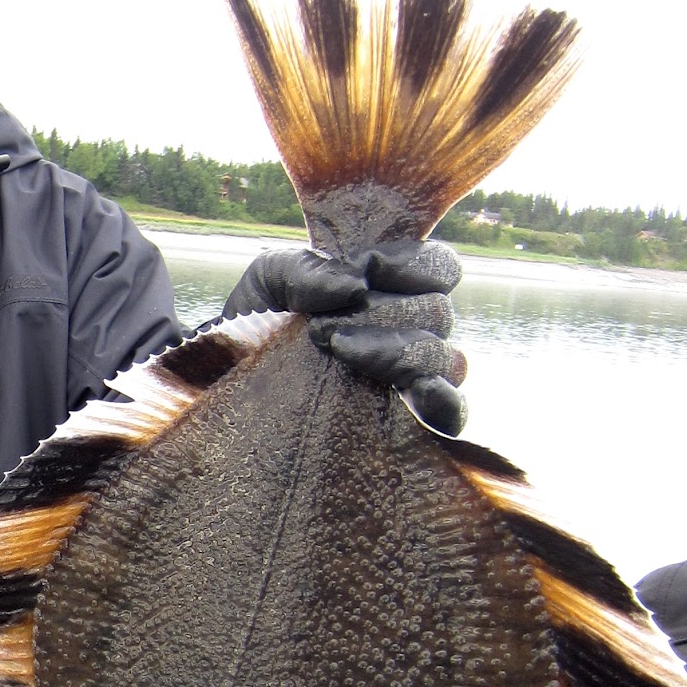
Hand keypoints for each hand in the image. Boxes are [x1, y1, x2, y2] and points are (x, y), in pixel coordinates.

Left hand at [223, 240, 467, 436]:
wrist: (232, 383)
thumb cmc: (259, 322)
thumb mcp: (270, 281)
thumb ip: (306, 268)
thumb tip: (354, 284)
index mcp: (392, 288)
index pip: (440, 267)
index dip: (416, 263)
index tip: (368, 266)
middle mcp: (413, 330)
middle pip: (437, 311)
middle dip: (380, 312)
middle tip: (321, 327)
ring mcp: (415, 377)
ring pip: (442, 356)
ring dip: (392, 350)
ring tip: (339, 351)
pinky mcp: (412, 422)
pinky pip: (453, 412)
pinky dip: (443, 401)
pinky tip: (417, 393)